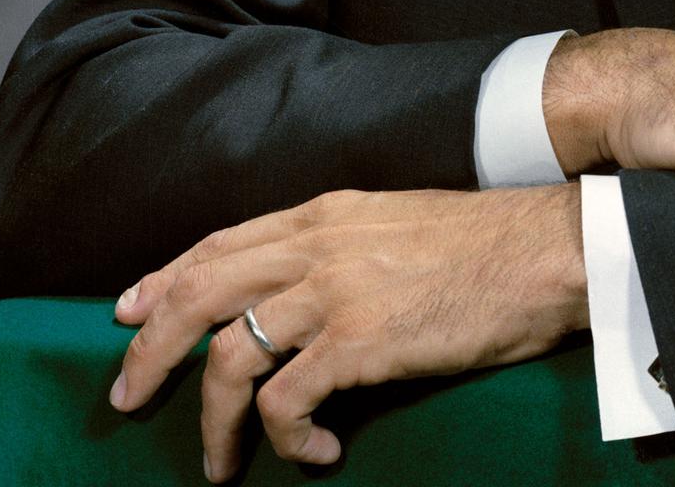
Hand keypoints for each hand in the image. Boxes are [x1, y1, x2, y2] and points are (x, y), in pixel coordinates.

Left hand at [108, 185, 586, 480]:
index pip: (220, 243)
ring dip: (212, 420)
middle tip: (127, 397)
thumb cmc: (488, 244)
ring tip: (220, 464)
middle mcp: (316, 244)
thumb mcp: (398, 223)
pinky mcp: (359, 341)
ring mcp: (334, 291)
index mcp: (325, 213)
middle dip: (150, 350)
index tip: (129, 313)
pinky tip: (316, 453)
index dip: (165, 279)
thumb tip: (306, 292)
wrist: (546, 249)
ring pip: (228, 357)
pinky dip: (287, 439)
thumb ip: (344, 247)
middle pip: (198, 293)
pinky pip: (286, 402)